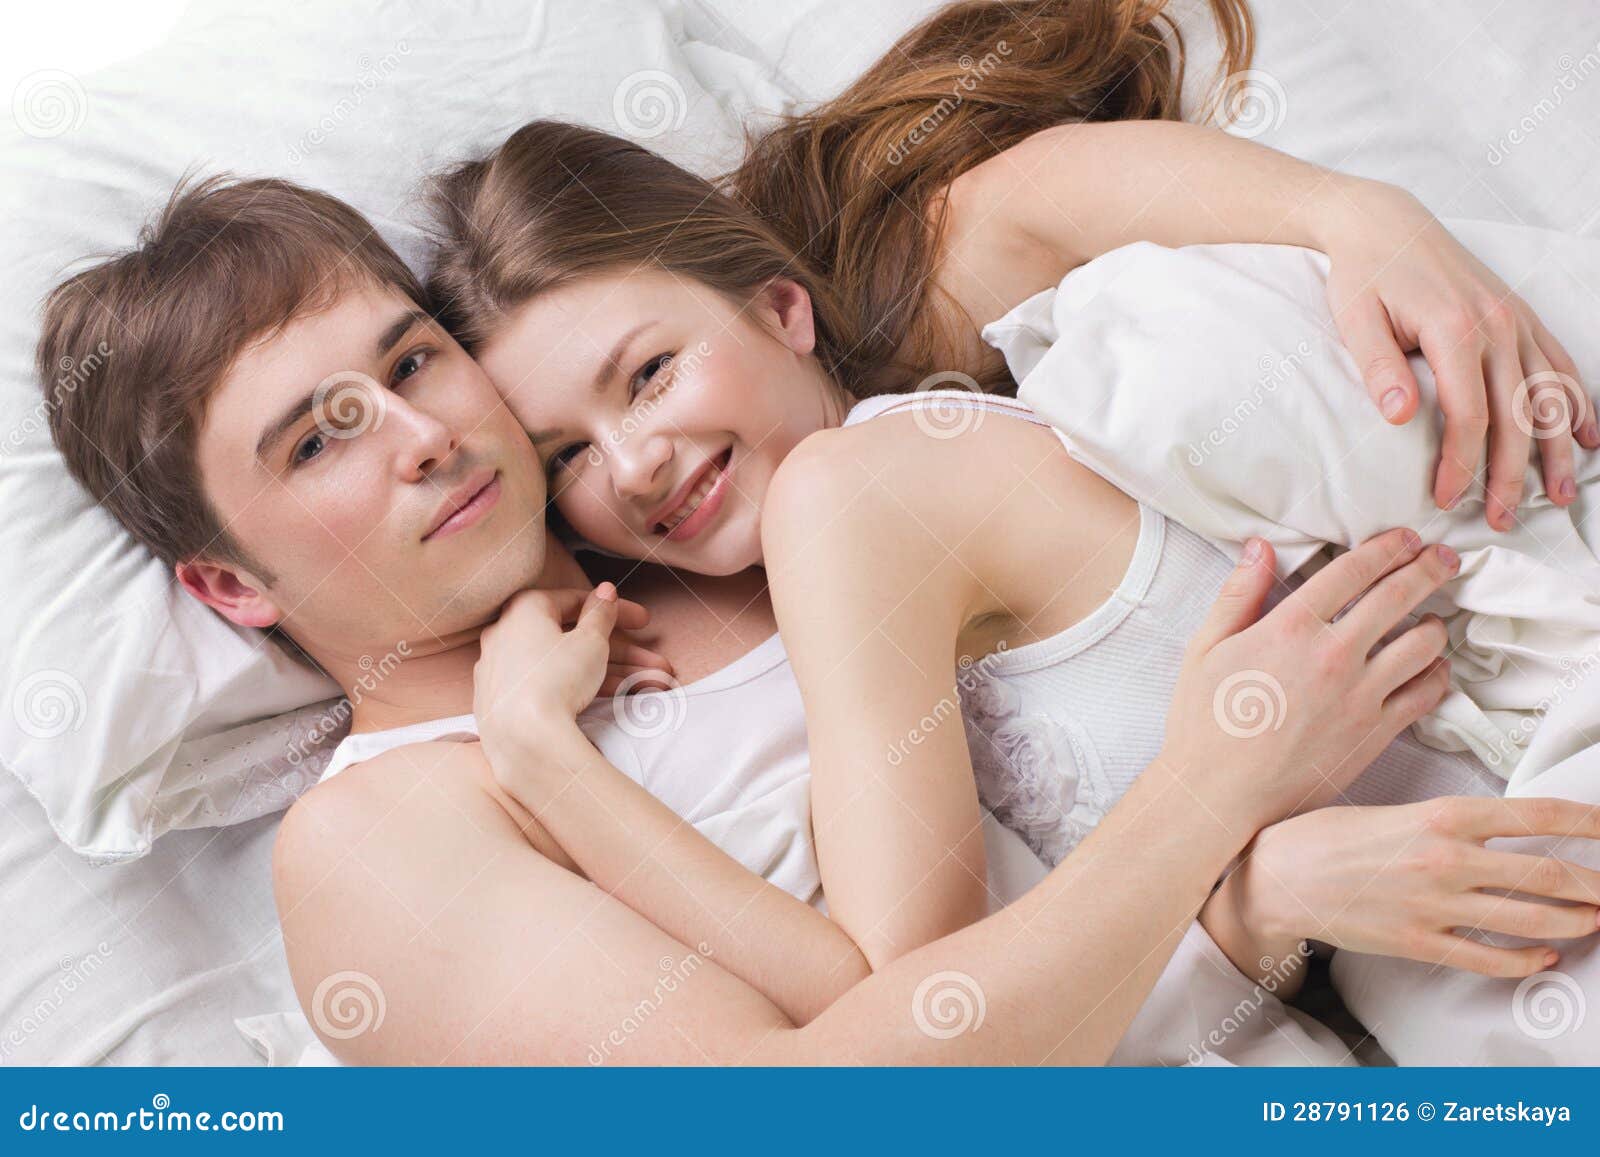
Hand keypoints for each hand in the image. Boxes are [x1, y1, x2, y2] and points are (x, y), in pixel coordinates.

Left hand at [473, 584, 670, 767]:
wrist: (522, 739)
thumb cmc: (555, 679)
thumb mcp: (590, 641)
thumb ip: (601, 614)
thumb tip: (605, 591)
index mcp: (524, 609)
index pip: (575, 601)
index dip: (616, 611)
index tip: (644, 622)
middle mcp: (508, 635)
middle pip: (576, 639)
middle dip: (625, 653)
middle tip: (657, 664)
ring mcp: (506, 671)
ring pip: (569, 665)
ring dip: (615, 673)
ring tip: (654, 687)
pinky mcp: (508, 702)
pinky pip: (553, 686)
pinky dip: (585, 687)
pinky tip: (620, 697)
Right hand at [1160, 528, 1458, 832]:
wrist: (1219, 794)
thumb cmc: (1205, 723)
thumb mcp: (1204, 649)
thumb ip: (1237, 595)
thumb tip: (1259, 548)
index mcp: (1289, 629)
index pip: (1352, 571)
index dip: (1386, 548)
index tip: (1405, 539)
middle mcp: (1333, 656)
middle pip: (1397, 597)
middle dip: (1427, 569)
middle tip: (1443, 558)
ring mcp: (1360, 696)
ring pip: (1422, 645)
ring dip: (1435, 624)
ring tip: (1436, 617)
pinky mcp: (1374, 733)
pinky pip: (1425, 695)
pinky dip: (1437, 675)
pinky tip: (1433, 668)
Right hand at [1220, 796, 1599, 978]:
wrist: (1277, 877)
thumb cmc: (1326, 837)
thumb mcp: (1394, 810)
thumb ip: (1449, 821)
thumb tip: (1501, 830)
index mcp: (1441, 816)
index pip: (1536, 815)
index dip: (1587, 822)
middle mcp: (1446, 860)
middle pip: (1550, 874)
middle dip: (1598, 883)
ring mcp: (1436, 905)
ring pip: (1532, 919)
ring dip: (1575, 922)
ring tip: (1593, 920)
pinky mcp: (1421, 943)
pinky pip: (1491, 959)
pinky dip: (1528, 961)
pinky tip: (1543, 957)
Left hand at [1319, 183, 1597, 527]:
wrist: (1384, 222)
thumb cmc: (1363, 273)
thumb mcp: (1355, 318)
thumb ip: (1379, 367)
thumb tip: (1400, 416)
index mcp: (1455, 330)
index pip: (1468, 416)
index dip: (1461, 464)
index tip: (1446, 499)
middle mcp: (1497, 325)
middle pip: (1516, 415)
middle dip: (1512, 474)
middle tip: (1504, 520)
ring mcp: (1515, 320)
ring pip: (1548, 395)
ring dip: (1556, 449)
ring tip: (1558, 497)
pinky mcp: (1520, 315)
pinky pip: (1559, 363)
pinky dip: (1576, 403)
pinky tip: (1588, 439)